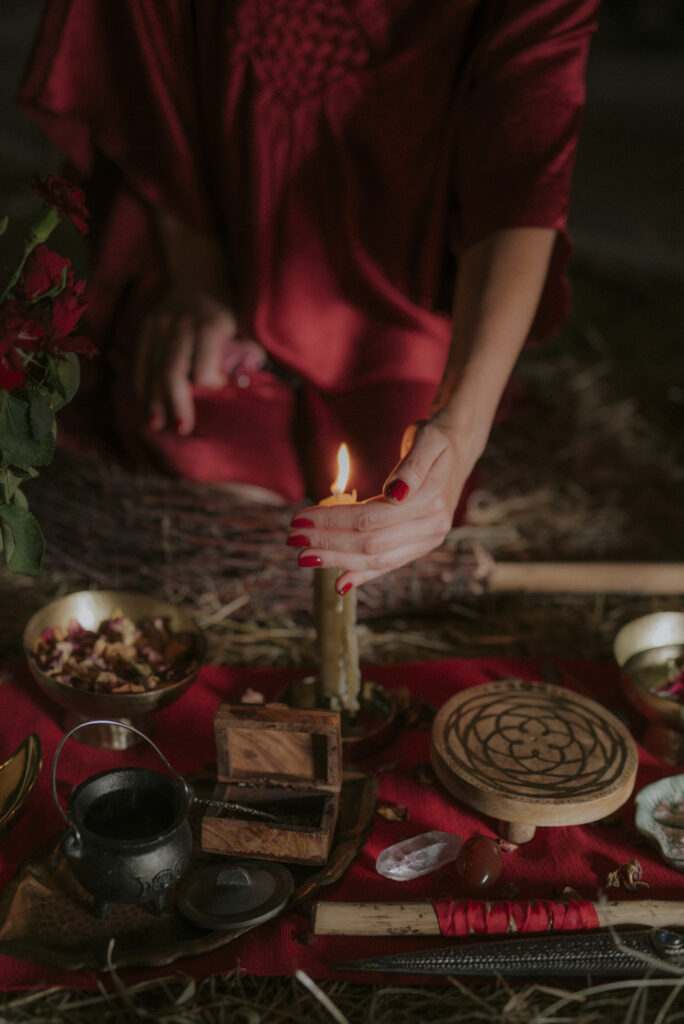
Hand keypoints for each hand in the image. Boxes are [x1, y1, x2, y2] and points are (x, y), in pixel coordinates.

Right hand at [134, 289, 265, 433]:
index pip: (202, 366)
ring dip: (152, 399)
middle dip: (175, 403)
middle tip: (180, 428)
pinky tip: (145, 403)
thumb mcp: (244, 324)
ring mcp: (159, 325)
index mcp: (209, 325)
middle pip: (171, 371)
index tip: (219, 386)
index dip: (210, 382)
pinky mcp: (145, 326)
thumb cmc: (226, 308)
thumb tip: (248, 380)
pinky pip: (138, 359)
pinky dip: (140, 383)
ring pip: (151, 368)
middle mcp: (180, 325)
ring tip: (156, 424)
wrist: (196, 274)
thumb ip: (248, 351)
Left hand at [287, 416, 476, 591]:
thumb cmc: (436, 440)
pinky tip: (340, 584)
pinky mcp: (420, 546)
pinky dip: (362, 575)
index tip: (300, 518)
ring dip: (337, 561)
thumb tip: (394, 493)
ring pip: (376, 559)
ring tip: (305, 558)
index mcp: (431, 502)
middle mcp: (431, 528)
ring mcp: (427, 541)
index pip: (371, 518)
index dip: (332, 521)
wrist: (459, 449)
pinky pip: (388, 564)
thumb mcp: (427, 440)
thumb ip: (411, 467)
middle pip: (369, 543)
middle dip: (328, 542)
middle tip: (292, 538)